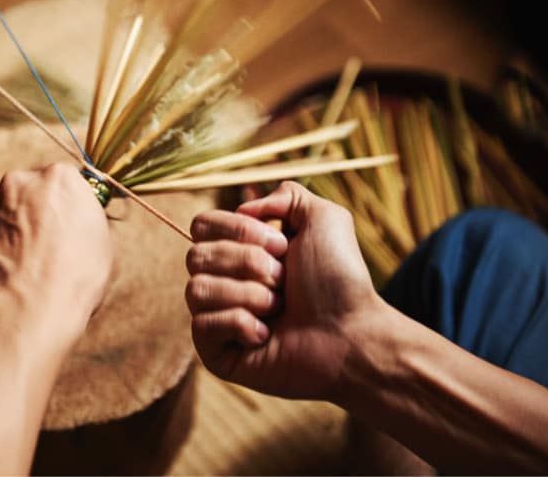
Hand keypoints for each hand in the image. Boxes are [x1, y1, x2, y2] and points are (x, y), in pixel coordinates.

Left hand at [0, 162, 112, 339]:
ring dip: (10, 236)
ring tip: (23, 272)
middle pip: (27, 192)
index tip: (68, 225)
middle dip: (33, 214)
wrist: (30, 311)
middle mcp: (18, 183)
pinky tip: (3, 280)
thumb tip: (83, 224)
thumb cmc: (76, 279)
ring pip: (0, 217)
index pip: (62, 181)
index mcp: (59, 178)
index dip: (65, 205)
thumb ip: (88, 222)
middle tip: (44, 248)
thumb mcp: (105, 245)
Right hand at [186, 180, 383, 400]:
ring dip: (248, 296)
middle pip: (196, 256)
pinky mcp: (215, 353)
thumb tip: (244, 208)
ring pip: (197, 290)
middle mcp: (223, 280)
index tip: (281, 245)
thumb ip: (286, 195)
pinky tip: (265, 334)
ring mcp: (216, 317)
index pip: (202, 225)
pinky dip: (240, 324)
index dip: (238, 231)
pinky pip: (202, 325)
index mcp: (239, 249)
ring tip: (277, 308)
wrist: (351, 333)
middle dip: (248, 264)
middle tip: (283, 280)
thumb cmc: (339, 280)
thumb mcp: (323, 217)